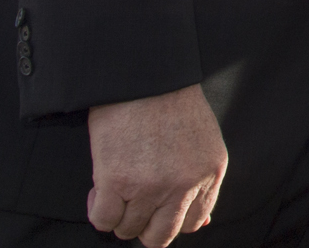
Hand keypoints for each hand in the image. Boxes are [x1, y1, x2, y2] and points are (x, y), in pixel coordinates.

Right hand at [87, 83, 228, 245]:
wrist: (145, 75)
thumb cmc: (171, 102)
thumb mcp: (202, 141)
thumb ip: (201, 181)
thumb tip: (202, 223)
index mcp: (210, 172)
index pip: (193, 222)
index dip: (170, 220)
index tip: (156, 210)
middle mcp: (185, 185)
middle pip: (161, 236)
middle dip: (144, 228)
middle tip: (132, 208)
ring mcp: (151, 186)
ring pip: (128, 229)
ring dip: (119, 216)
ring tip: (115, 191)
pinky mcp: (117, 181)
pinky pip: (103, 220)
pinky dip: (98, 210)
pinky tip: (100, 191)